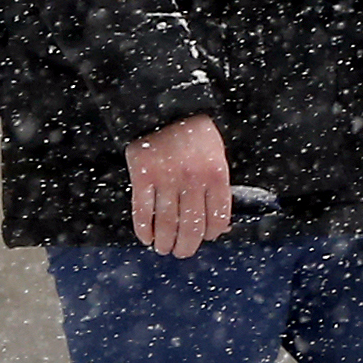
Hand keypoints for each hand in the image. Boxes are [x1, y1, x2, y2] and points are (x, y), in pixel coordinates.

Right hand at [126, 115, 232, 257]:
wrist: (167, 109)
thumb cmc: (196, 136)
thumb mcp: (218, 156)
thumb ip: (218, 188)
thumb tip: (220, 225)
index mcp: (216, 175)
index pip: (217, 217)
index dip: (211, 233)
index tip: (206, 238)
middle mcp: (192, 179)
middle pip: (191, 225)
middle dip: (187, 246)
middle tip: (182, 252)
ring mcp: (166, 178)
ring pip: (166, 222)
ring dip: (165, 242)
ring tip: (165, 249)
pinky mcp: (142, 175)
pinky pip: (142, 210)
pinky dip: (144, 229)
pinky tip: (147, 239)